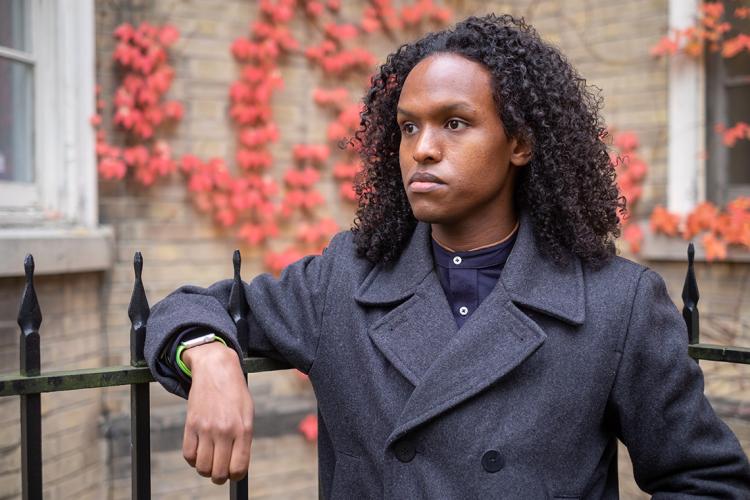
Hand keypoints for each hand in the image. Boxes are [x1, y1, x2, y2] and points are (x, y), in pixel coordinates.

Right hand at [181, 342, 253, 483]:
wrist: (216, 369)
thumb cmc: (234, 392)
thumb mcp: (247, 413)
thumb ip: (244, 438)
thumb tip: (237, 463)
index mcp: (243, 429)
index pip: (239, 467)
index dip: (236, 475)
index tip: (234, 473)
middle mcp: (225, 431)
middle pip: (219, 472)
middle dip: (220, 477)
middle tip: (220, 472)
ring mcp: (206, 428)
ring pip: (202, 466)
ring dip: (205, 470)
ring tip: (209, 462)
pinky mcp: (191, 424)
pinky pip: (188, 454)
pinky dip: (192, 459)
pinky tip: (199, 452)